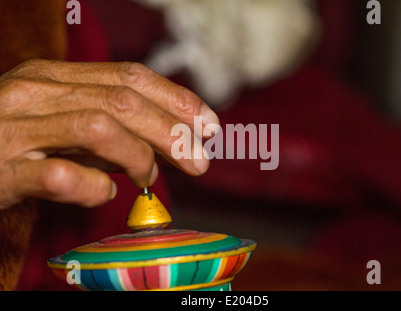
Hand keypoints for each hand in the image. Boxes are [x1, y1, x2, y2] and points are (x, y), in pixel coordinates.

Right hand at [0, 59, 218, 208]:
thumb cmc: (12, 142)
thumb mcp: (61, 120)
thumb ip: (108, 125)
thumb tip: (164, 144)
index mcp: (55, 77)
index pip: (130, 77)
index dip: (177, 100)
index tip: (210, 125)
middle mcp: (36, 92)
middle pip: (124, 100)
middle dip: (172, 131)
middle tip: (199, 160)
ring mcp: (15, 129)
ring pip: (98, 127)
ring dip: (137, 156)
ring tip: (146, 177)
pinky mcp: (0, 170)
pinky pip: (57, 175)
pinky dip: (92, 187)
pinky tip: (102, 193)